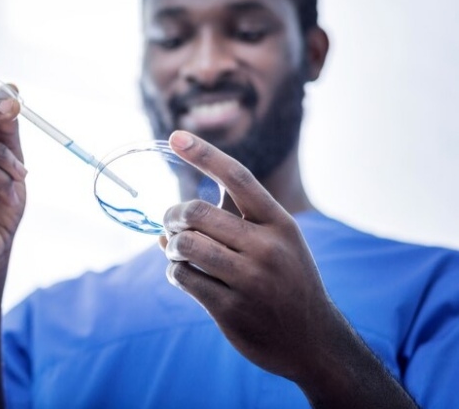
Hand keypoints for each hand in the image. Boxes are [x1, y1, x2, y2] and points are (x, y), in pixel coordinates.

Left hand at [160, 130, 344, 382]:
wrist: (314, 341)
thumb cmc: (285, 280)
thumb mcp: (275, 243)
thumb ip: (230, 222)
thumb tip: (164, 224)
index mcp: (280, 223)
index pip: (237, 177)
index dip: (204, 154)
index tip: (175, 135)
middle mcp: (268, 247)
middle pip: (197, 212)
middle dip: (173, 215)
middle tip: (170, 223)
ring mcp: (250, 280)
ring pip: (185, 244)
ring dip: (171, 245)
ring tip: (176, 250)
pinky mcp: (232, 309)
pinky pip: (183, 277)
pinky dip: (174, 271)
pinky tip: (182, 274)